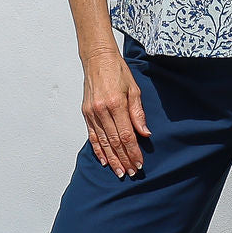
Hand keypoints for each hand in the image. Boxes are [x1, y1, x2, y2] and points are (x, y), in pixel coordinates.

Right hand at [82, 50, 150, 177]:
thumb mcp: (134, 89)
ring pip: (102, 142)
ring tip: (120, 172)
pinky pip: (92, 136)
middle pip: (114, 142)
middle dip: (124, 159)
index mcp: (115, 104)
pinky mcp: (86, 113)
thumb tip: (144, 133)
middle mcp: (101, 111)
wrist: (97, 59)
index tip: (139, 163)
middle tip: (131, 173)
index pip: (126, 135)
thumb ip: (138, 113)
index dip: (133, 151)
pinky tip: (104, 160)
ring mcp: (92, 113)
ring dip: (112, 159)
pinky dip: (98, 150)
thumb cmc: (117, 71)